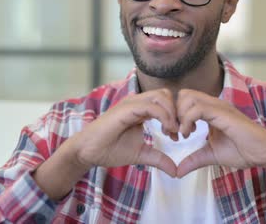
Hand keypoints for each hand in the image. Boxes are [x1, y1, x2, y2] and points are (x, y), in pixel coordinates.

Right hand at [33, 89, 178, 199]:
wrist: (87, 152)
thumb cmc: (110, 149)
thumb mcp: (141, 154)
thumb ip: (159, 159)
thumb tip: (176, 171)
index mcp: (141, 108)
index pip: (165, 101)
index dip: (176, 116)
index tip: (178, 135)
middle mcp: (137, 102)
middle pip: (166, 94)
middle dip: (177, 111)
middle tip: (178, 132)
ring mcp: (131, 103)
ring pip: (161, 96)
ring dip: (172, 113)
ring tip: (172, 132)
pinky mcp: (126, 109)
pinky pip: (151, 106)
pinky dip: (164, 116)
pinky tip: (166, 131)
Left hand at [175, 89, 265, 179]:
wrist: (265, 152)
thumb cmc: (244, 150)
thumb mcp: (212, 155)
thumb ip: (194, 159)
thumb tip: (177, 172)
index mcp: (210, 110)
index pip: (184, 100)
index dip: (175, 115)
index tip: (175, 134)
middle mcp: (214, 104)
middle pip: (183, 94)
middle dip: (174, 113)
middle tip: (176, 132)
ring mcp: (219, 107)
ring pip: (188, 97)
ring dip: (179, 116)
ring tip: (184, 134)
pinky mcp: (223, 113)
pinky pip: (198, 108)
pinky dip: (187, 120)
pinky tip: (189, 133)